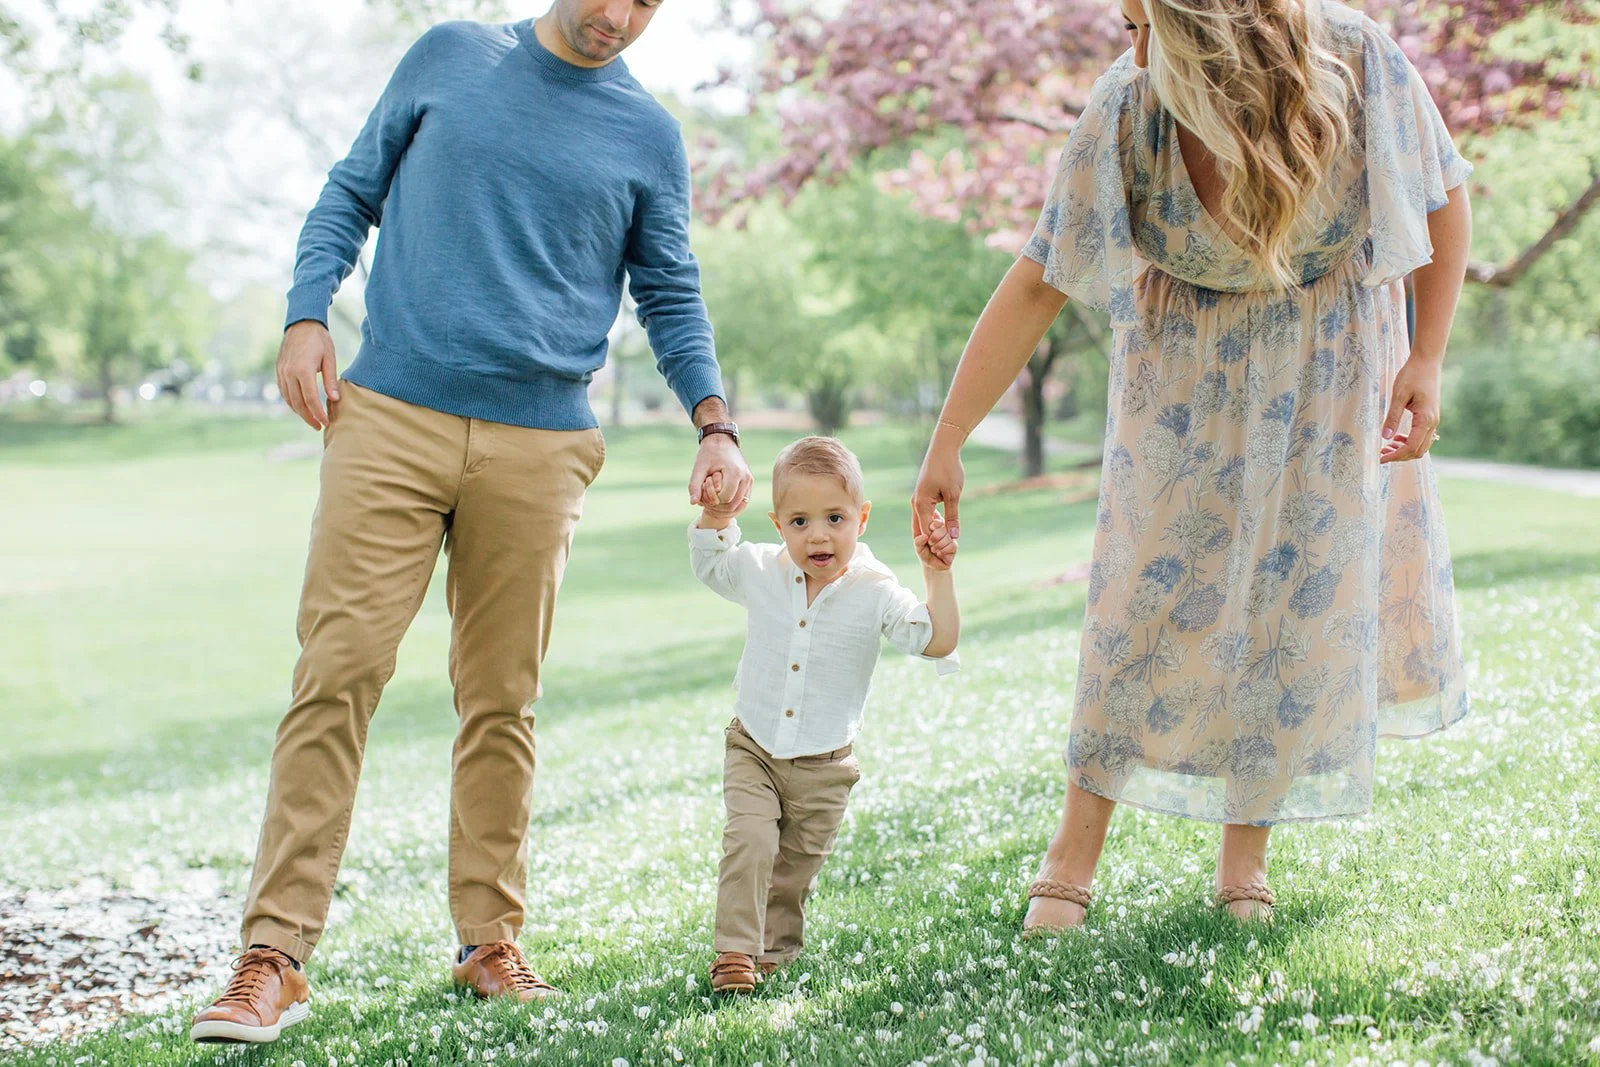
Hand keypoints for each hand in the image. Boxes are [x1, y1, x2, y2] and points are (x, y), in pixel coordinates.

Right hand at [277, 320, 339, 430]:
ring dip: (299, 412)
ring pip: (288, 399)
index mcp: (303, 369)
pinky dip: (291, 402)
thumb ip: (331, 380)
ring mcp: (281, 371)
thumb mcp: (330, 358)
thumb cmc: (319, 339)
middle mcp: (288, 372)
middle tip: (319, 426)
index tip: (326, 423)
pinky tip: (300, 407)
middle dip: (308, 417)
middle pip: (297, 402)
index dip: (318, 413)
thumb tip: (334, 400)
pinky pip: (283, 391)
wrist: (301, 322)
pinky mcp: (279, 370)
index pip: (310, 399)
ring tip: (311, 420)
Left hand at [689, 433, 752, 510]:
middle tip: (708, 495)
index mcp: (735, 473)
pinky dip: (732, 502)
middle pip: (733, 504)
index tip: (705, 489)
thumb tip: (692, 503)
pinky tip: (720, 494)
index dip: (712, 498)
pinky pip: (743, 500)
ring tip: (714, 494)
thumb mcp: (699, 468)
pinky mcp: (750, 481)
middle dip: (719, 504)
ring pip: (740, 504)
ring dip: (726, 505)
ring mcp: (750, 480)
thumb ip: (695, 485)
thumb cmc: (709, 453)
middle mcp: (746, 477)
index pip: (725, 498)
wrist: (721, 439)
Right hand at [911, 432, 963, 561]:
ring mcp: (917, 498)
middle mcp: (915, 503)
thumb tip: (953, 536)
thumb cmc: (949, 469)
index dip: (935, 544)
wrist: (944, 447)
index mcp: (920, 504)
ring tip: (943, 545)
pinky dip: (931, 523)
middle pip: (919, 530)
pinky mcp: (923, 494)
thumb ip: (952, 516)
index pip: (924, 533)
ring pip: (921, 522)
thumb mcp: (953, 495)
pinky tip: (941, 529)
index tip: (946, 553)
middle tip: (943, 554)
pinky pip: (924, 514)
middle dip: (930, 542)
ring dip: (931, 533)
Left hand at [915, 515, 956, 571]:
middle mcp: (943, 529)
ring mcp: (950, 537)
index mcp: (934, 525)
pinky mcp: (954, 545)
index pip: (937, 518)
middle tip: (930, 543)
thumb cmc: (924, 552)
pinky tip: (939, 554)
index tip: (930, 529)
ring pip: (947, 537)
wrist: (931, 565)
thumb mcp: (918, 547)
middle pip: (943, 528)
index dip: (935, 523)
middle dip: (935, 537)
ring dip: (938, 546)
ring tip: (934, 550)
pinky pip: (952, 545)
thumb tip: (925, 536)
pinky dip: (943, 551)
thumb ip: (918, 541)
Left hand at [1379, 355, 1442, 463]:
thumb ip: (1392, 417)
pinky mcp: (1430, 417)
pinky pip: (1422, 437)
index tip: (1380, 458)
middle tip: (1380, 454)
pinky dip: (1409, 442)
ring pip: (1421, 445)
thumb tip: (1385, 437)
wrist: (1427, 362)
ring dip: (1404, 450)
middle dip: (1399, 456)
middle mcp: (1433, 422)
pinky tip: (1396, 438)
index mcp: (1426, 419)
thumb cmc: (1413, 375)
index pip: (1411, 446)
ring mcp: (1433, 420)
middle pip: (1418, 450)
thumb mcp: (1399, 395)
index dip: (1395, 456)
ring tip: (1386, 447)